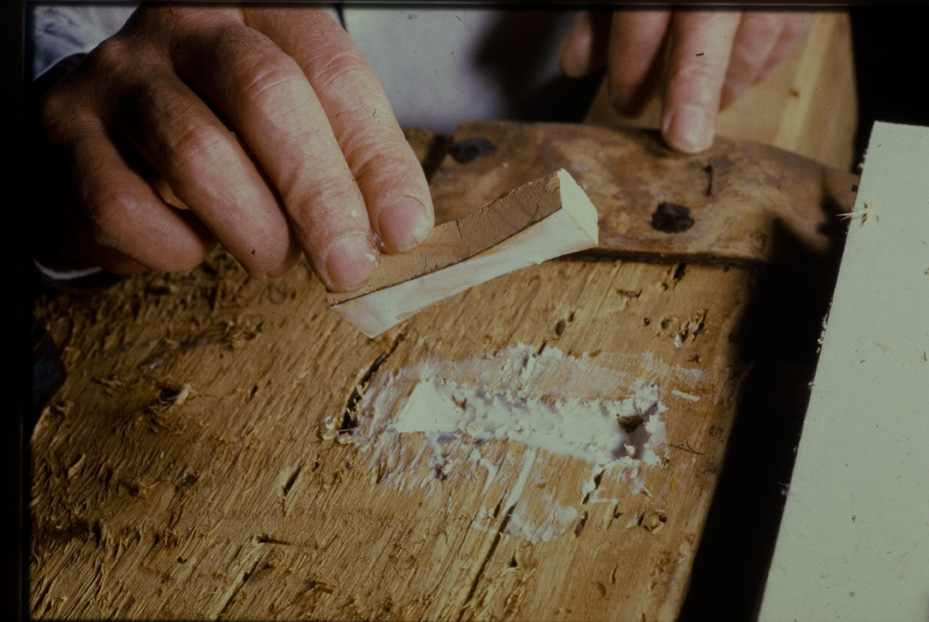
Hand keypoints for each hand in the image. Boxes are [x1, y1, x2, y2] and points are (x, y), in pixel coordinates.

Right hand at [35, 6, 433, 290]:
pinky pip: (122, 205)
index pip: (333, 72)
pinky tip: (189, 246)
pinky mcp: (62, 128)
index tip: (402, 230)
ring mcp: (118, 72)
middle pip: (265, 94)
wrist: (112, 132)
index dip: (375, 159)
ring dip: (251, 229)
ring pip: (196, 152)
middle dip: (318, 195)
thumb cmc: (224, 130)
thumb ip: (349, 165)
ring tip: (271, 257)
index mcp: (261, 12)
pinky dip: (171, 248)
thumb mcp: (298, 130)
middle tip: (346, 265)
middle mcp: (186, 26)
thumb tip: (399, 228)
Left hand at [559, 10, 811, 153]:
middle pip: (708, 27)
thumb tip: (577, 64)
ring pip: (755, 32)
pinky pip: (788, 28)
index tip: (625, 102)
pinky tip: (733, 86)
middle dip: (694, 87)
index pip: (646, 13)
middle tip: (683, 139)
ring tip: (694, 117)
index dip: (633, 62)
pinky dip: (760, 63)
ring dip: (724, 84)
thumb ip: (601, 15)